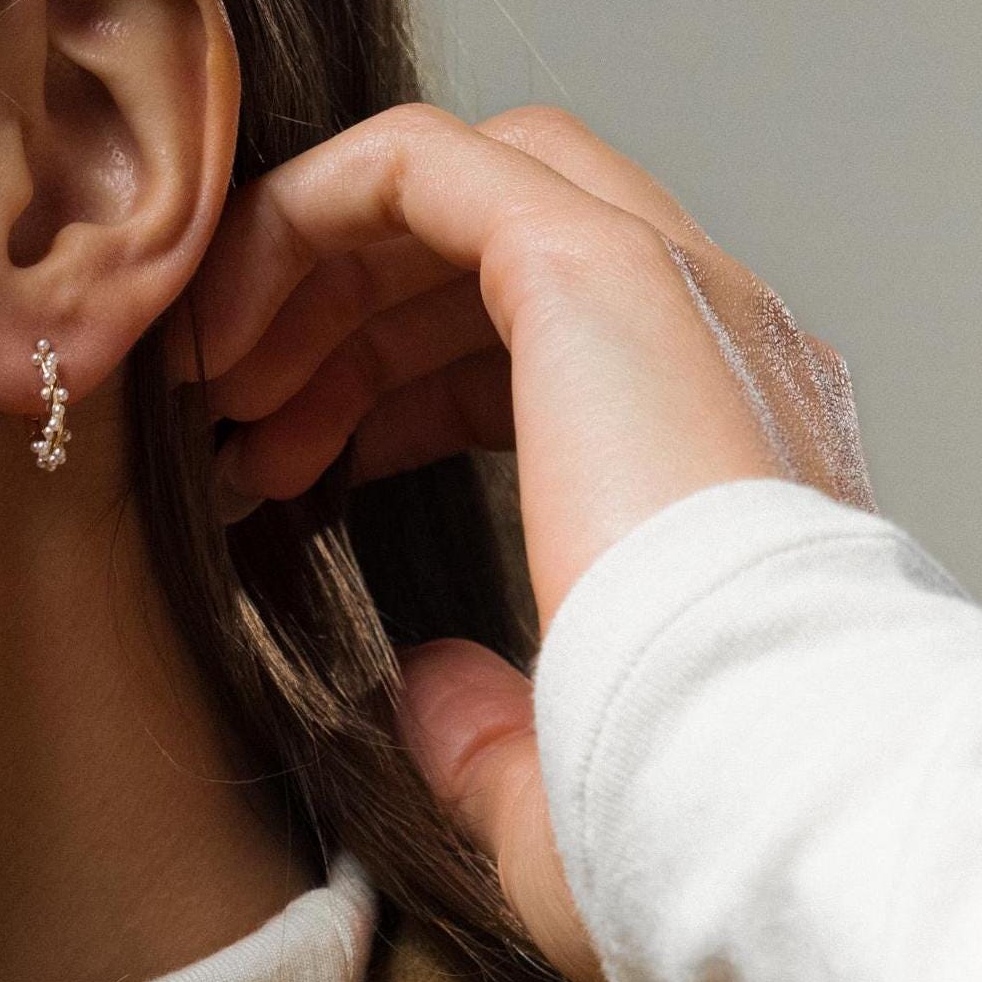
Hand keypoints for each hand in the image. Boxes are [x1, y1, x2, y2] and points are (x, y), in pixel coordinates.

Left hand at [186, 102, 870, 981]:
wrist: (771, 789)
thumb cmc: (694, 816)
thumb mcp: (561, 793)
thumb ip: (491, 734)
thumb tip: (429, 694)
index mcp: (718, 447)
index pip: (533, 345)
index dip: (383, 391)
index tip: (280, 482)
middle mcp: (711, 338)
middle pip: (480, 246)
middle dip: (335, 321)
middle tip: (231, 432)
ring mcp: (668, 284)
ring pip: (448, 186)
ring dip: (306, 271)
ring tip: (210, 390)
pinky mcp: (594, 265)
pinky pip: (416, 164)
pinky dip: (299, 218)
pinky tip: (221, 336)